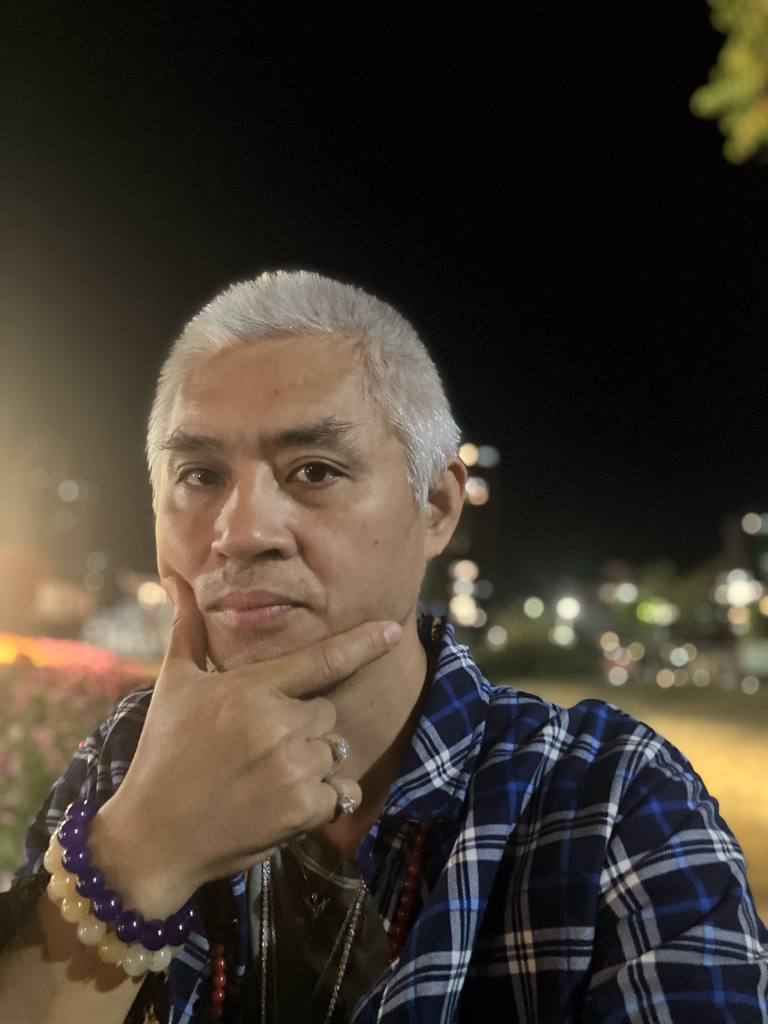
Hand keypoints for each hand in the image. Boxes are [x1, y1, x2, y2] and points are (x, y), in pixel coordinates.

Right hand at [89, 575, 401, 918]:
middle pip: (326, 713)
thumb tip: (181, 586)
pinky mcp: (302, 809)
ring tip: (264, 776)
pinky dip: (323, 798)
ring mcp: (292, 768)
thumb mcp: (173, 686)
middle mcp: (277, 724)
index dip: (363, 644)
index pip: (321, 660)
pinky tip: (282, 803)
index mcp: (251, 688)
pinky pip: (341, 792)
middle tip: (259, 747)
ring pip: (334, 751)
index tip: (394, 631)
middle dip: (303, 726)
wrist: (153, 837)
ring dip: (312, 763)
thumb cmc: (163, 755)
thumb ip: (189, 633)